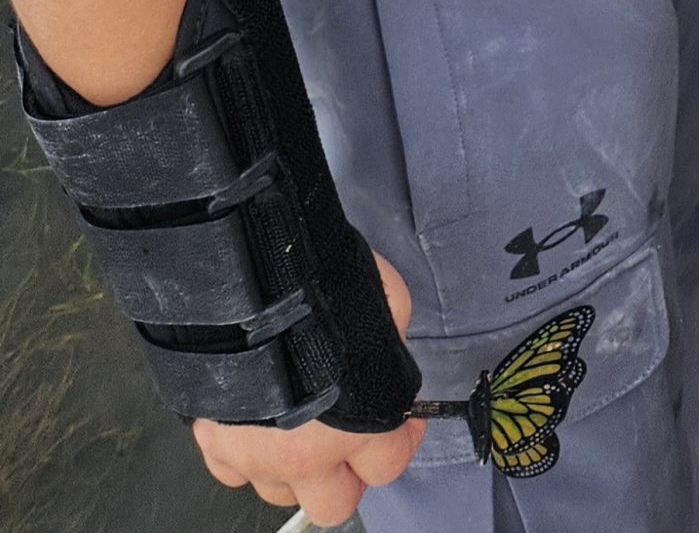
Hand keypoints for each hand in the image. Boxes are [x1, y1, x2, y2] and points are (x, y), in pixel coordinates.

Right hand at [192, 255, 424, 526]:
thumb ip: (389, 345)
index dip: (401, 440)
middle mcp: (304, 456)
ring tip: (301, 427)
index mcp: (357, 426)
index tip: (401, 422)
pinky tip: (259, 421)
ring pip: (280, 493)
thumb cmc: (324, 287)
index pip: (389, 466)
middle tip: (350, 440)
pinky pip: (233, 472)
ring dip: (296, 468)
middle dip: (347, 475)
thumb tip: (384, 357)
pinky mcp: (212, 443)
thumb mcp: (387, 304)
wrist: (249, 279)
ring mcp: (253, 456)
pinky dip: (248, 454)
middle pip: (334, 504)